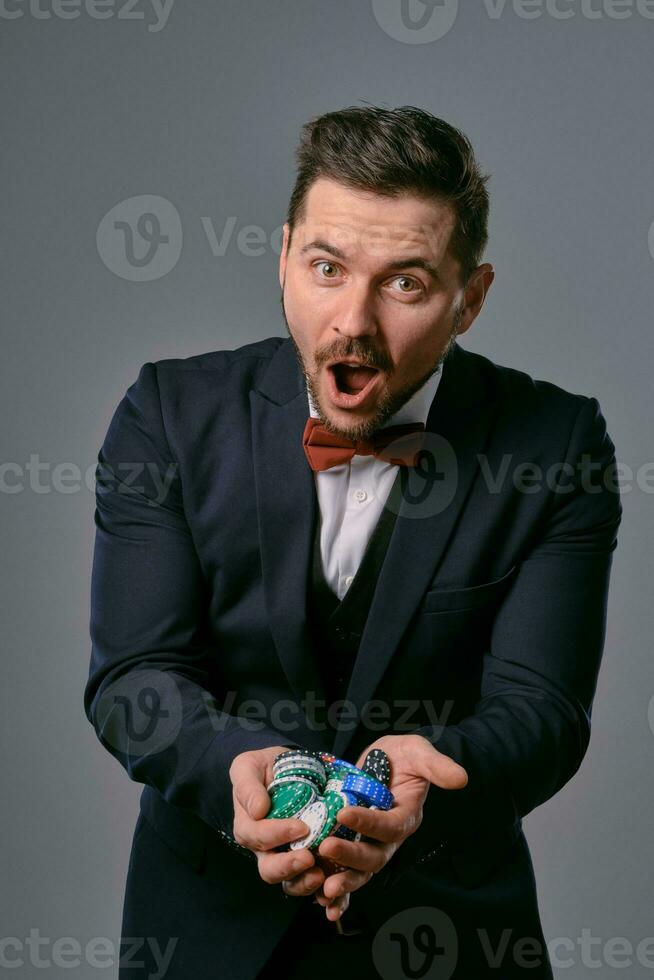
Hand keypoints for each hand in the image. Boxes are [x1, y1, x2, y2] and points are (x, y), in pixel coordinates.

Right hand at [229, 746, 330, 899]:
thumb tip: (258, 810)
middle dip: (289, 867)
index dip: (277, 835)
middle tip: (309, 858)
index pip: (258, 837)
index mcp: (249, 827)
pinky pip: (314, 882)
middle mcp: (266, 849)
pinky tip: (337, 894)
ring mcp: (288, 856)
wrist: (288, 768)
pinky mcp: (310, 860)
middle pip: (271, 869)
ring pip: (291, 882)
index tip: (301, 827)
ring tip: (322, 876)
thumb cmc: (265, 768)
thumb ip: (248, 786)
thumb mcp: (248, 767)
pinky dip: (325, 893)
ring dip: (306, 883)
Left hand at [311, 734, 467, 919]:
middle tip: (327, 847)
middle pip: (375, 856)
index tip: (345, 813)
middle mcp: (389, 836)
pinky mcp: (354, 846)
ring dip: (343, 881)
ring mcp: (371, 844)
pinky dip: (338, 893)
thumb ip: (436, 765)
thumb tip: (461, 779)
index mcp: (406, 816)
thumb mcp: (418, 752)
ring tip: (322, 887)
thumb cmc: (402, 756)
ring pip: (361, 871)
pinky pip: (347, 873)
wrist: (384, 761)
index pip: (390, 826)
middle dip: (351, 856)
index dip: (370, 823)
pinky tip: (321, 901)